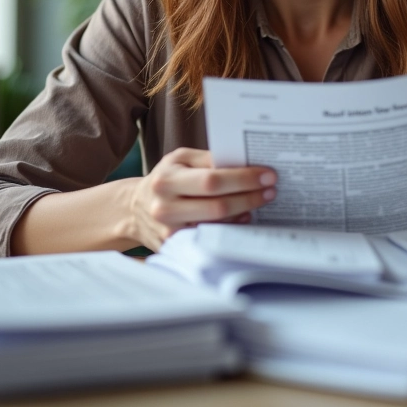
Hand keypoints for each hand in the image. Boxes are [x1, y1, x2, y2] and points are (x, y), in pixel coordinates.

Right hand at [125, 148, 276, 250]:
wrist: (134, 208)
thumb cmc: (166, 177)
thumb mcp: (180, 159)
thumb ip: (209, 158)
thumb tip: (244, 161)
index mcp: (167, 179)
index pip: (212, 180)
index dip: (243, 179)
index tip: (267, 175)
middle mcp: (165, 208)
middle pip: (218, 206)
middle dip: (250, 197)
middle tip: (272, 189)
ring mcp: (169, 232)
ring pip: (217, 225)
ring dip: (245, 212)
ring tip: (262, 200)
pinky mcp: (176, 248)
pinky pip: (211, 238)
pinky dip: (232, 227)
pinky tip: (244, 216)